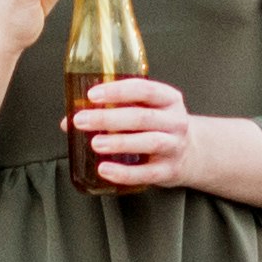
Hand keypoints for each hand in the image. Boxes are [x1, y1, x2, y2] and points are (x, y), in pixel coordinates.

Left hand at [67, 75, 261, 202]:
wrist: (193, 153)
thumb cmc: (158, 126)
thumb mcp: (145, 110)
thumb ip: (113, 110)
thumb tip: (69, 121)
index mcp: (168, 99)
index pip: (144, 89)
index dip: (118, 91)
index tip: (93, 94)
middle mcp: (175, 121)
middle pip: (142, 117)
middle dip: (109, 118)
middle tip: (82, 120)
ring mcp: (174, 146)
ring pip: (149, 142)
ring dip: (120, 142)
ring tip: (95, 143)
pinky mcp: (169, 171)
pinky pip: (147, 173)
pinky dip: (124, 172)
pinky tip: (104, 169)